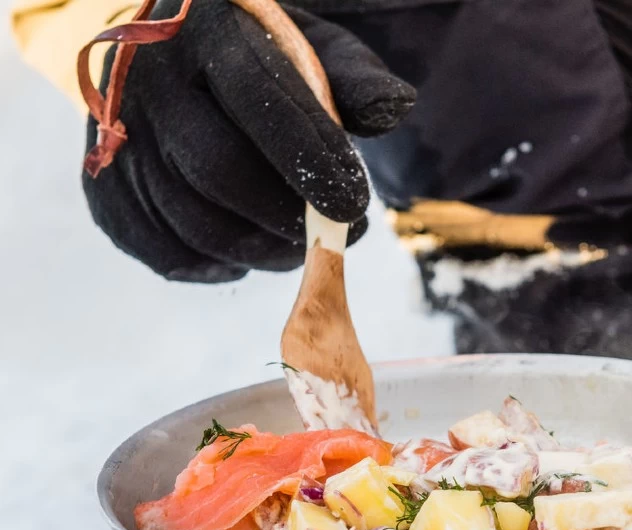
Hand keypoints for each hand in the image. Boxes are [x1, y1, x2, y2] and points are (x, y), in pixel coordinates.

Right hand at [82, 0, 414, 281]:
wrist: (166, 67)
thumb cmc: (253, 63)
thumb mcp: (305, 49)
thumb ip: (351, 78)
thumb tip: (396, 108)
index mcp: (204, 32)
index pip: (259, 100)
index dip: (311, 160)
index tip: (355, 205)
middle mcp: (147, 83)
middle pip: (221, 174)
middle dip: (289, 220)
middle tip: (337, 236)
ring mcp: (116, 144)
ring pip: (198, 226)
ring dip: (264, 252)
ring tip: (300, 245)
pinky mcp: (108, 197)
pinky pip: (169, 256)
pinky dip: (220, 267)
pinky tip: (248, 251)